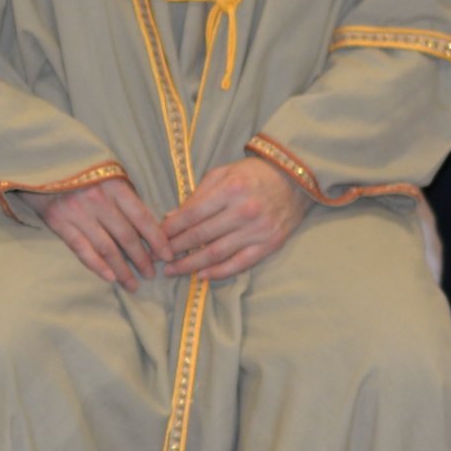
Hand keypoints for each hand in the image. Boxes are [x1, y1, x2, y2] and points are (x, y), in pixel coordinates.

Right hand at [30, 174, 167, 290]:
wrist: (37, 159)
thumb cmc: (77, 166)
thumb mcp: (105, 171)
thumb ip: (123, 194)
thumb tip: (145, 223)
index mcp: (114, 185)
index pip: (142, 218)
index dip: (157, 239)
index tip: (167, 255)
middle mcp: (98, 199)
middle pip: (126, 236)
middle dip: (142, 259)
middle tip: (151, 275)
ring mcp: (77, 211)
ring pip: (106, 247)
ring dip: (122, 269)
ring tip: (132, 284)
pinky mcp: (58, 221)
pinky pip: (81, 248)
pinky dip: (96, 265)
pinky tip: (109, 278)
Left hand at [159, 158, 304, 279]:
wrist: (295, 180)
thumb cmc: (253, 174)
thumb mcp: (222, 174)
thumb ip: (196, 196)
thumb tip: (170, 218)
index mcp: (230, 190)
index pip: (191, 215)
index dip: (170, 229)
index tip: (155, 238)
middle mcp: (244, 211)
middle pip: (201, 235)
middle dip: (175, 248)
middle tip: (157, 258)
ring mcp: (258, 230)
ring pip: (217, 253)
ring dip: (191, 264)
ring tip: (173, 270)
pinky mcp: (270, 244)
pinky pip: (241, 263)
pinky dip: (220, 272)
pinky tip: (202, 276)